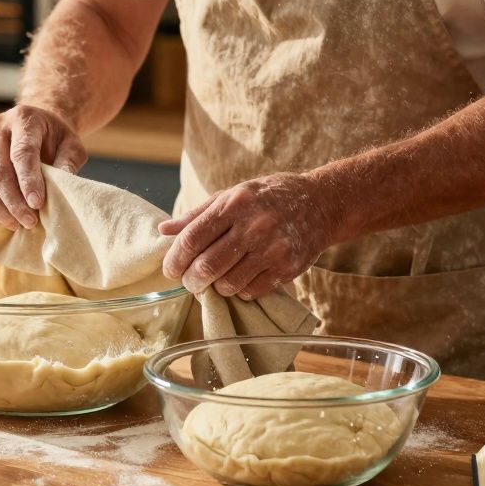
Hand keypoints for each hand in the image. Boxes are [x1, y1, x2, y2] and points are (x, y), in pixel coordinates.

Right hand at [0, 105, 86, 229]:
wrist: (36, 125)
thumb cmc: (56, 138)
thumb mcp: (72, 145)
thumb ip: (68, 163)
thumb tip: (62, 186)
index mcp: (23, 118)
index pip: (22, 153)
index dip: (28, 181)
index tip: (37, 204)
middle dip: (14, 201)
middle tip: (30, 221)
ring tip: (18, 224)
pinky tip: (5, 216)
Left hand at [159, 172, 332, 299]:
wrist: (321, 203)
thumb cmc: (268, 197)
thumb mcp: (232, 194)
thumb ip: (197, 214)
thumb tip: (163, 230)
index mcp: (234, 203)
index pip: (192, 238)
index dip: (175, 259)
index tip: (170, 270)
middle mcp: (254, 225)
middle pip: (207, 266)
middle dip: (191, 280)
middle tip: (190, 281)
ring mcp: (272, 248)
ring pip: (228, 284)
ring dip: (216, 288)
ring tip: (217, 279)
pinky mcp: (287, 267)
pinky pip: (251, 291)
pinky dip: (240, 290)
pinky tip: (242, 278)